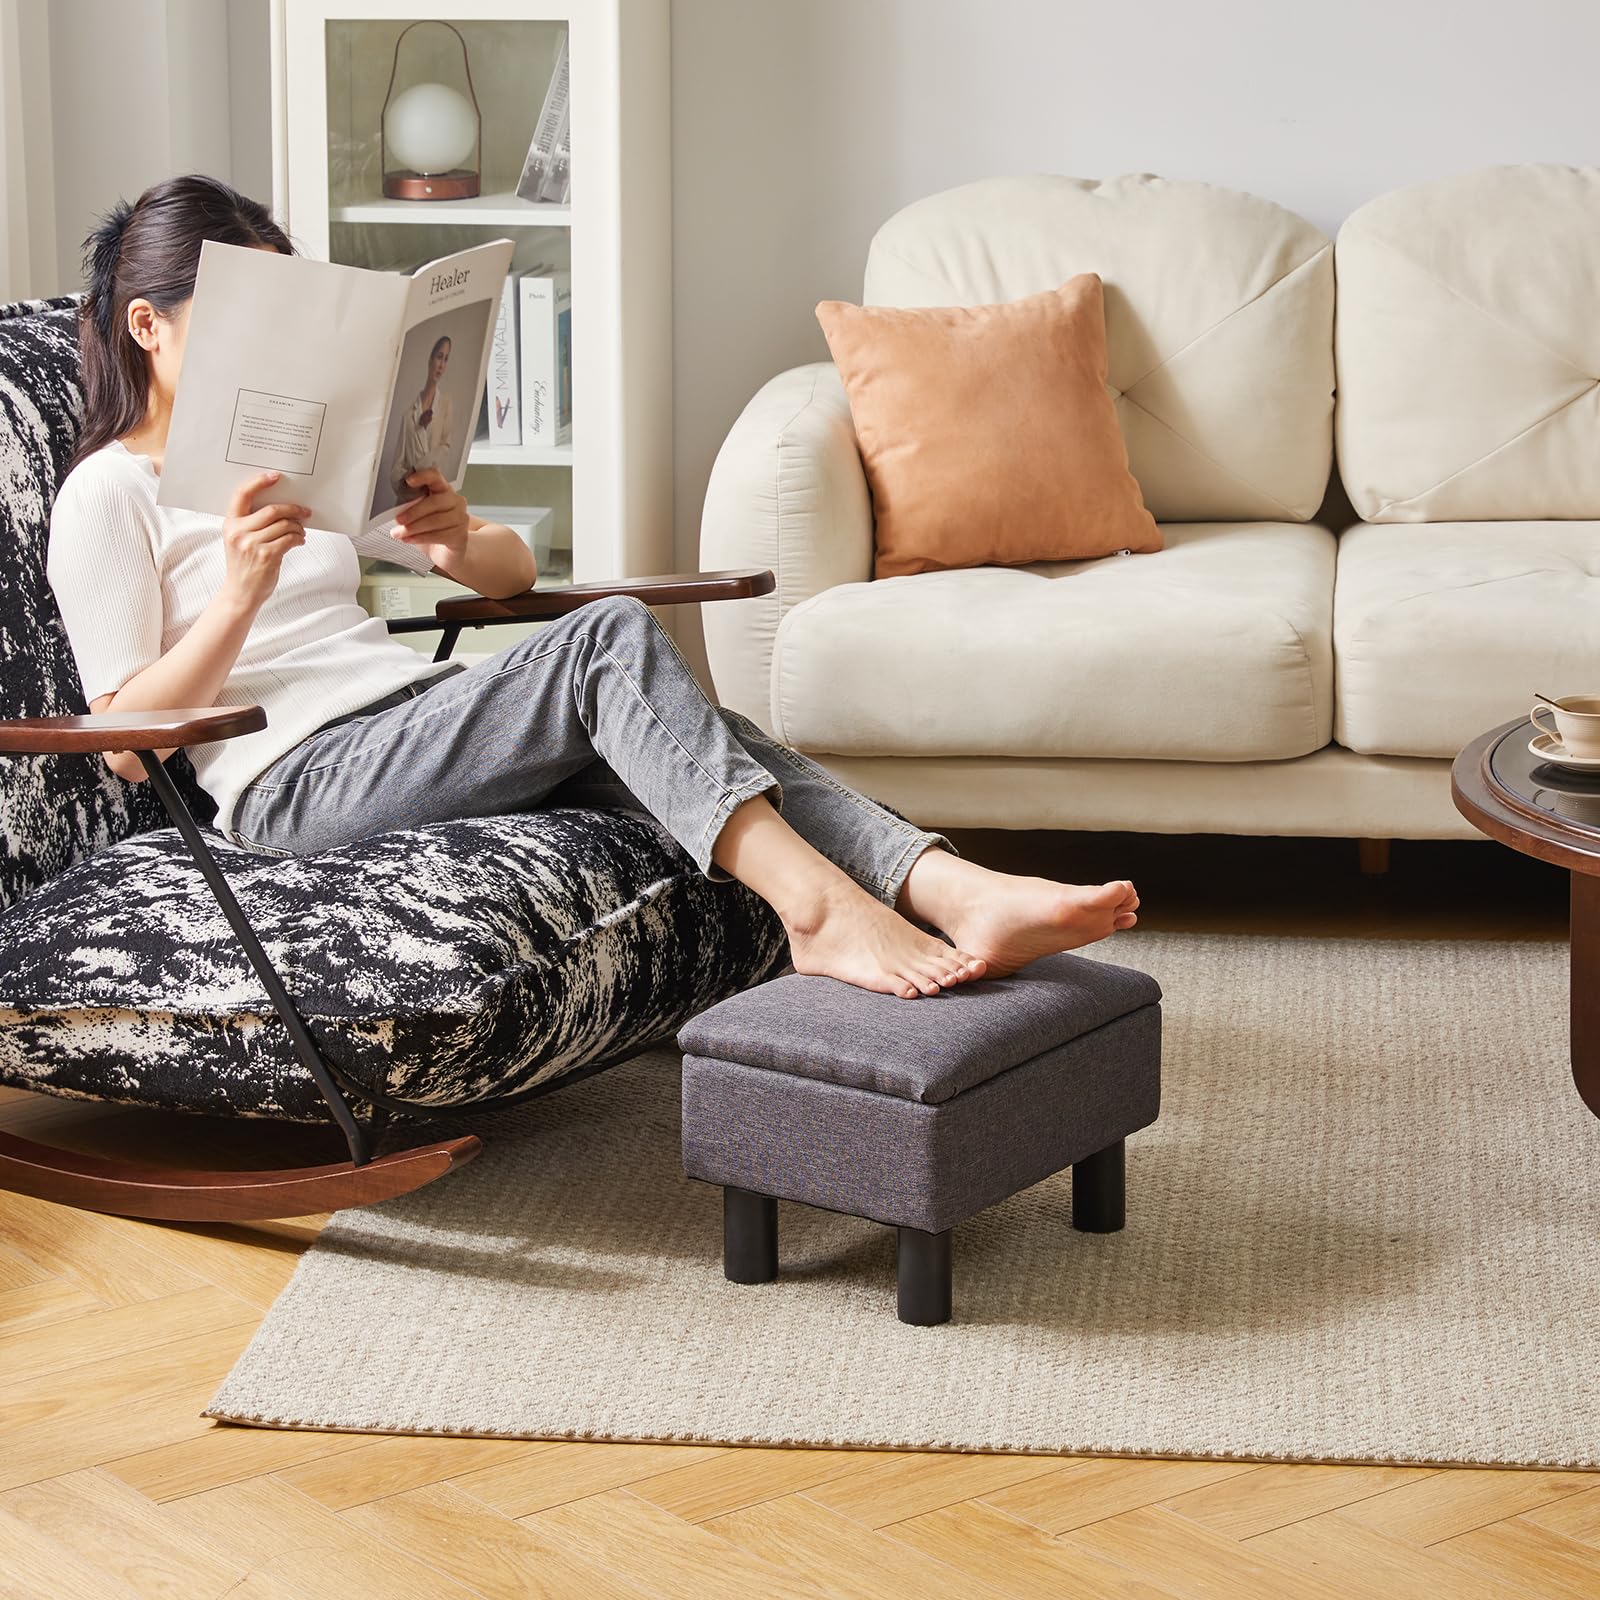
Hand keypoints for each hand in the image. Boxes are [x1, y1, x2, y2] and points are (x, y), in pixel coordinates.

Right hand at [219, 470, 310, 610]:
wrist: (240, 593)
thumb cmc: (243, 565)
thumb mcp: (239, 540)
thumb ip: (251, 523)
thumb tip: (280, 508)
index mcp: (230, 523)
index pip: (242, 494)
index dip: (259, 482)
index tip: (275, 476)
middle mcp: (239, 531)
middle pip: (272, 510)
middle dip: (293, 509)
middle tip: (305, 511)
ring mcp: (252, 544)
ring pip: (285, 525)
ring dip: (298, 527)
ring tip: (301, 532)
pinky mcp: (267, 556)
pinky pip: (290, 539)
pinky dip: (299, 538)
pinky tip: (299, 541)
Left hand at [391, 469, 469, 566]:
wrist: (445, 551)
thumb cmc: (431, 528)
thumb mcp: (420, 513)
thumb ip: (411, 506)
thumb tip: (395, 506)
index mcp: (443, 489)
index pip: (435, 477)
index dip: (423, 477)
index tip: (408, 481)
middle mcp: (455, 501)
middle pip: (435, 502)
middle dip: (413, 512)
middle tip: (399, 519)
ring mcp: (460, 518)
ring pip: (435, 521)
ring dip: (414, 528)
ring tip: (400, 533)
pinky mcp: (460, 535)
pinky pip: (438, 535)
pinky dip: (420, 538)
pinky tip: (410, 539)